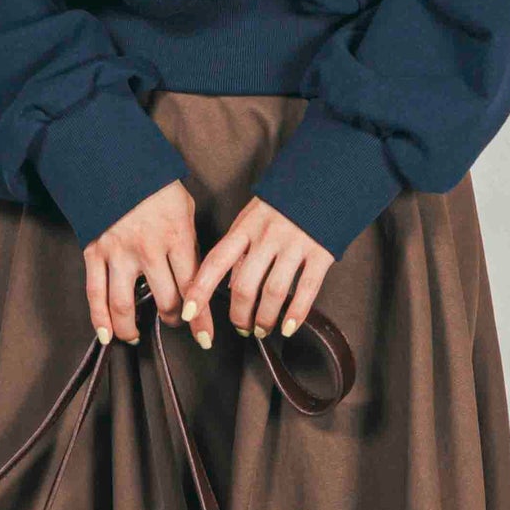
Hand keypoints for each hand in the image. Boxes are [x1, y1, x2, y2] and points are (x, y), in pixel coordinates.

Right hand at [84, 178, 200, 347]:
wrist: (116, 162)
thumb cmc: (156, 186)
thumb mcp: (184, 209)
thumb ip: (188, 244)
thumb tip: (194, 278)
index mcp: (176, 236)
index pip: (193, 287)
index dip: (201, 318)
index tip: (205, 337)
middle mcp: (149, 249)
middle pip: (164, 301)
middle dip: (172, 319)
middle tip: (173, 321)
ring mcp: (119, 253)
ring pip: (125, 305)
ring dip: (132, 328)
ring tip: (135, 335)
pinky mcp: (95, 253)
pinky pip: (95, 294)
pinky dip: (99, 319)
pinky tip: (106, 334)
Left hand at [178, 197, 333, 343]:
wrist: (321, 180)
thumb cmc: (280, 204)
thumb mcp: (251, 217)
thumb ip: (240, 248)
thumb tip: (228, 286)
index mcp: (245, 227)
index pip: (215, 261)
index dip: (199, 289)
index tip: (187, 313)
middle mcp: (267, 236)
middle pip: (245, 285)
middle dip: (239, 314)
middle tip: (241, 327)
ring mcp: (295, 244)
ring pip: (274, 292)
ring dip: (265, 318)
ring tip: (262, 329)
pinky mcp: (320, 252)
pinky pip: (307, 289)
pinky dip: (296, 313)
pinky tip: (288, 327)